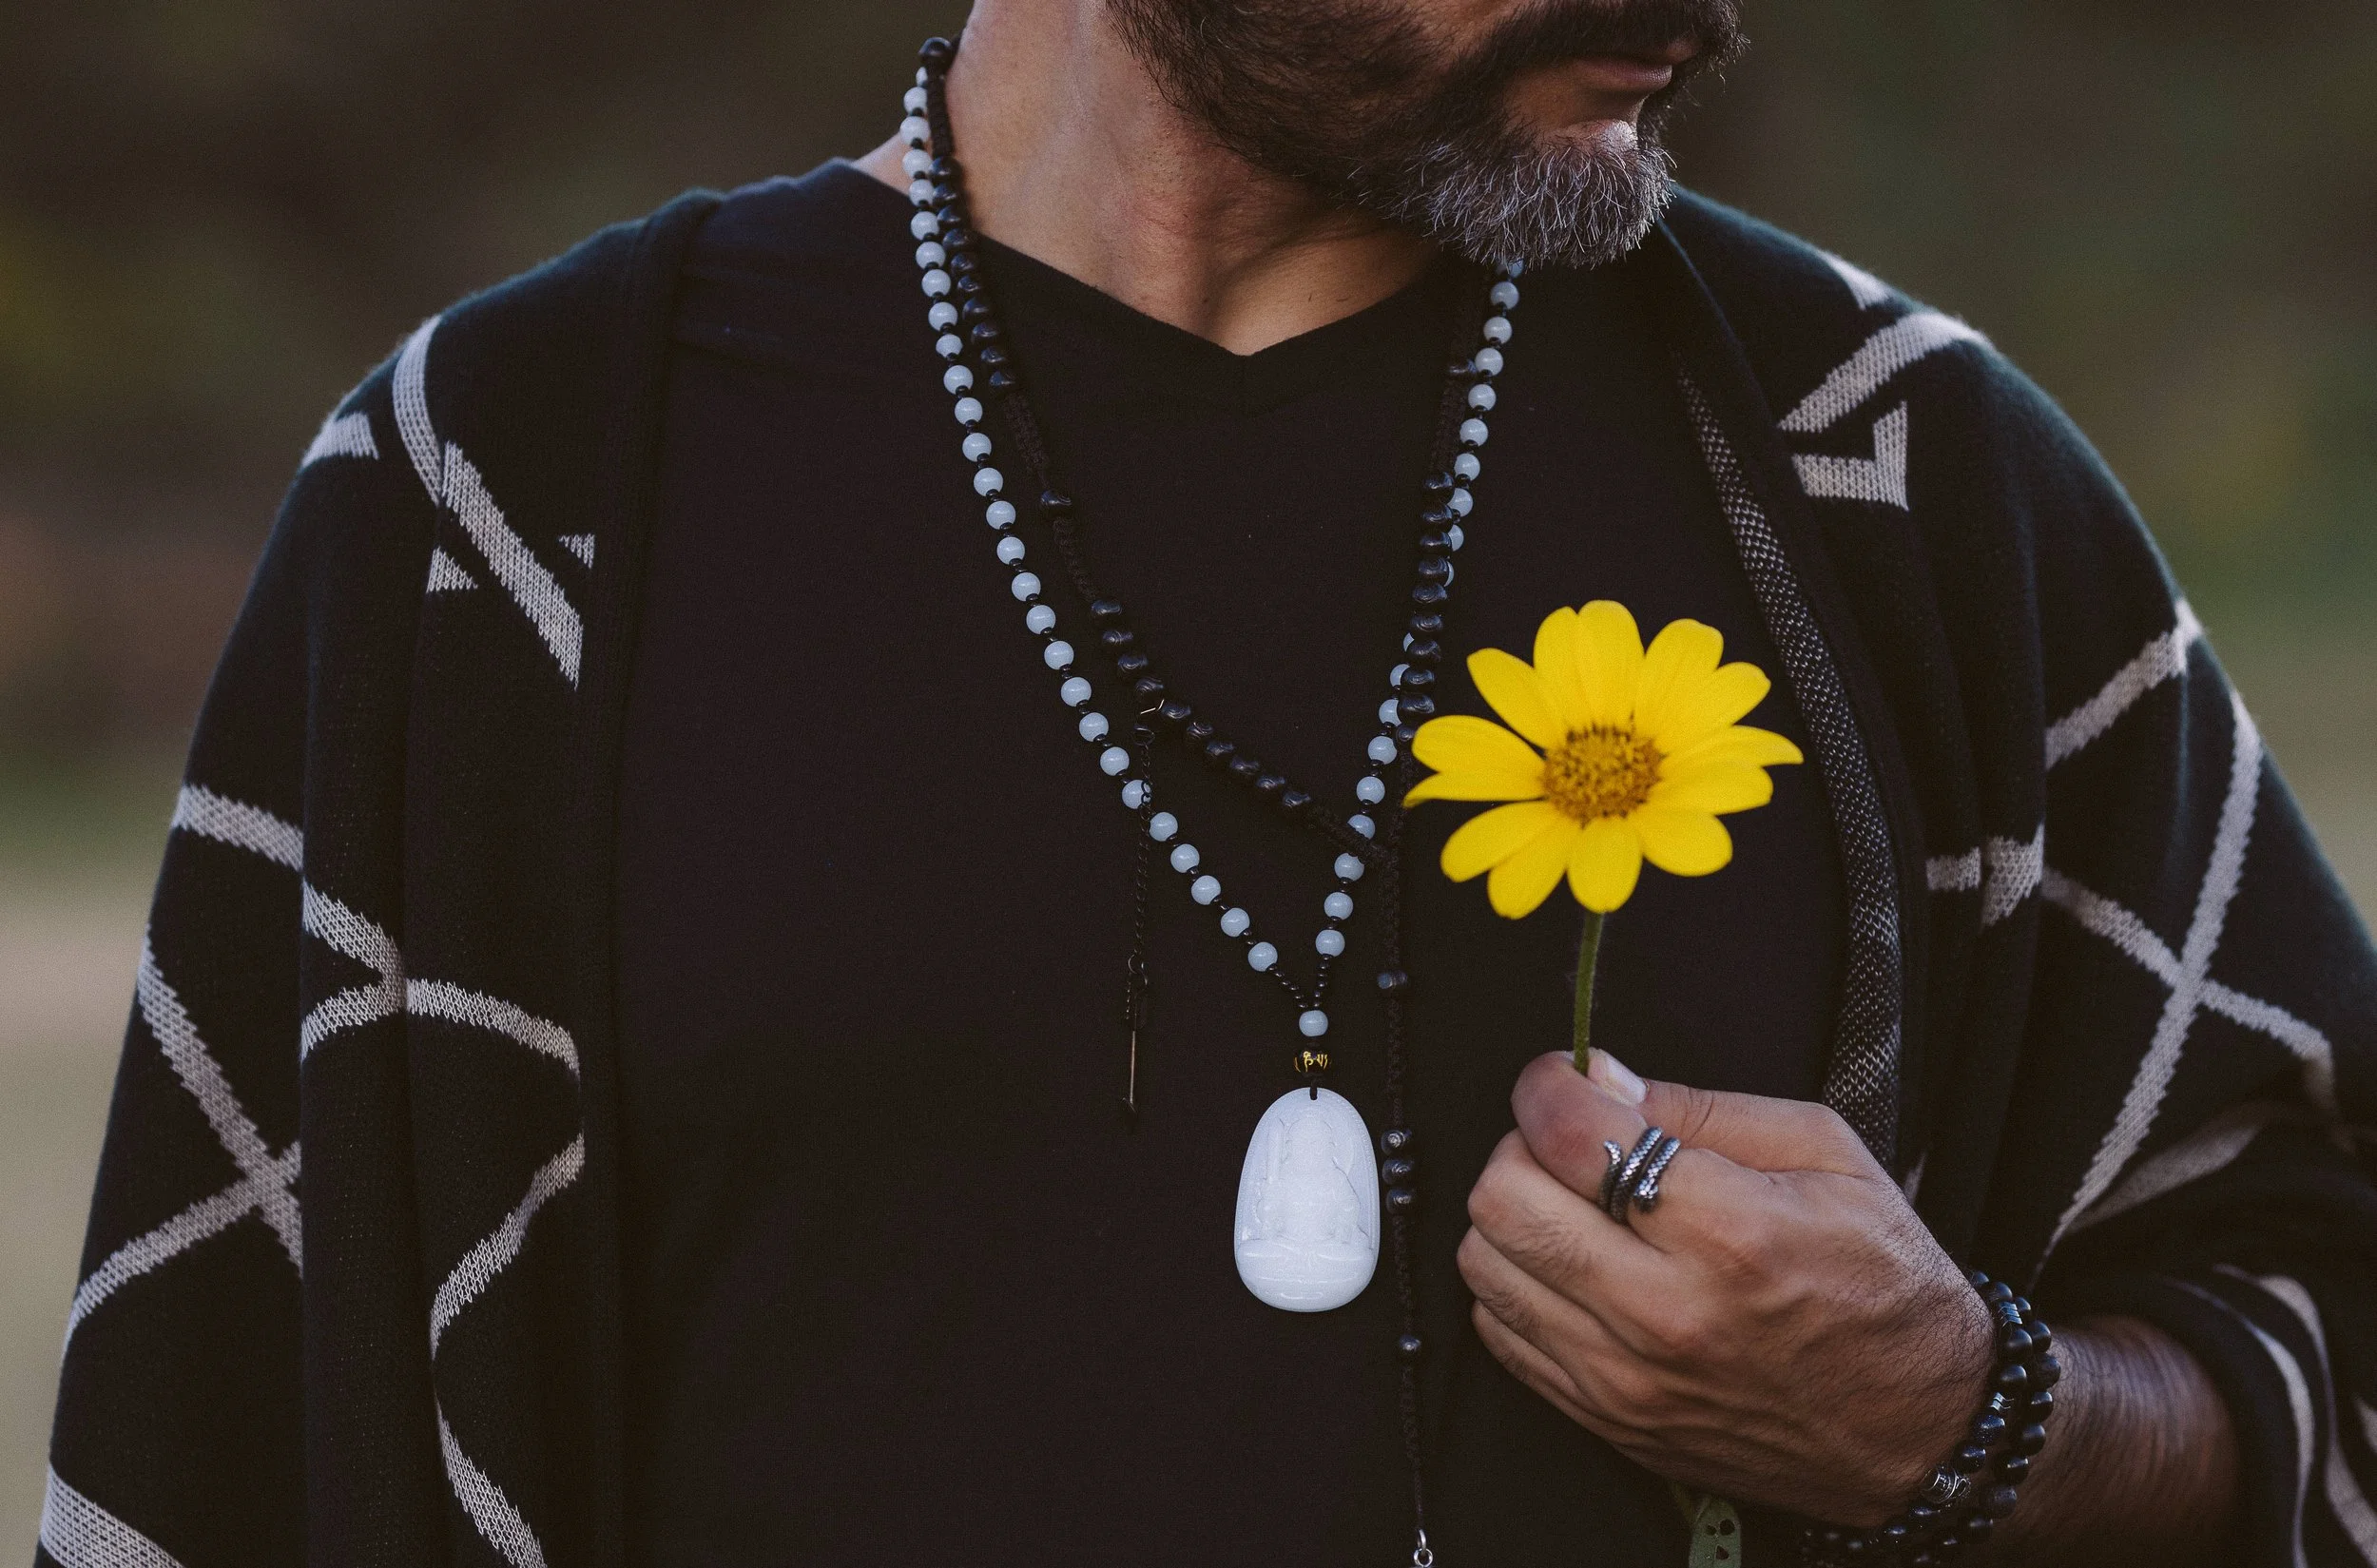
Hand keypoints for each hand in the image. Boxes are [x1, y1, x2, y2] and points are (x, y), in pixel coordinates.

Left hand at [1458, 1050, 1992, 1523]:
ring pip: (1485, 1265)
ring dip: (1515, 1218)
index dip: (1549, 1086)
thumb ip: (1697, 1107)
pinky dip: (1521, 1286)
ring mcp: (1627, 1378)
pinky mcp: (1607, 1421)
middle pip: (1502, 1200)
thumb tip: (1597, 1077)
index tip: (1563, 1080)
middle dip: (1524, 1147)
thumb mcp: (1823, 1155)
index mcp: (1727, 1233)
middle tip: (1570, 1144)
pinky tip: (1577, 1269)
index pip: (1569, 1135)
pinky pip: (1500, 1332)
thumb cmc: (1881, 1284)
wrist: (1918, 1429)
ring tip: (1574, 1208)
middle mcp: (1664, 1312)